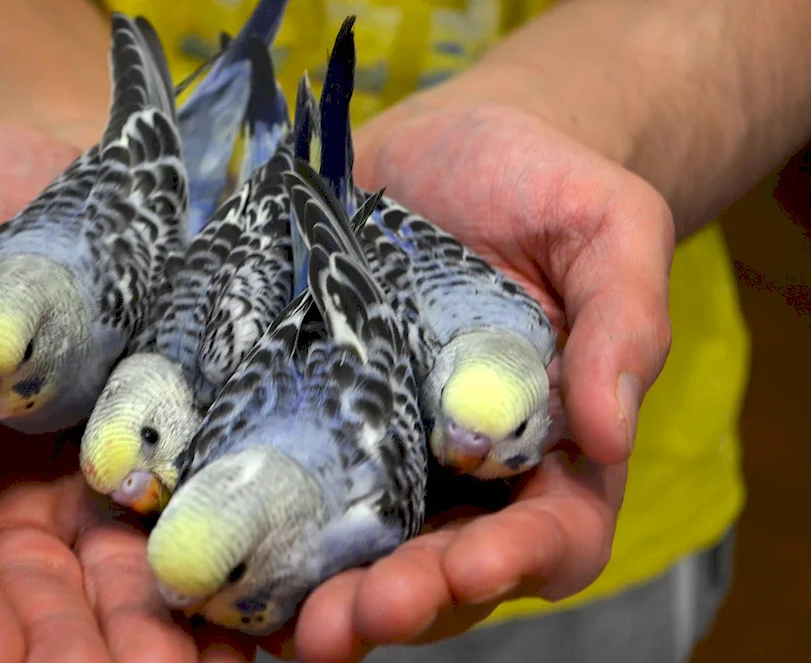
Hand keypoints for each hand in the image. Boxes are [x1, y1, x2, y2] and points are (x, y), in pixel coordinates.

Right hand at [0, 124, 249, 662]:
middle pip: (42, 591)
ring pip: (129, 577)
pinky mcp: (182, 449)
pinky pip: (205, 520)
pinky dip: (233, 575)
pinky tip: (266, 613)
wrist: (60, 172)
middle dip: (78, 649)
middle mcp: (16, 491)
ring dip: (164, 635)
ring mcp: (106, 479)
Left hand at [266, 99, 673, 660]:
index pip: (550, 535)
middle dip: (396, 602)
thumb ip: (624, 320)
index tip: (466, 569)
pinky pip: (287, 478)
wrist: (451, 147)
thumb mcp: (608, 228)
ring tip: (272, 616)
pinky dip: (254, 517)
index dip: (511, 564)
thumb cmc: (545, 184)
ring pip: (357, 547)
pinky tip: (209, 526)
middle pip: (440, 567)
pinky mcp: (312, 411)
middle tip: (341, 622)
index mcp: (548, 444)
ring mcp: (380, 447)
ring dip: (317, 591)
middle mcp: (463, 469)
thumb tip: (614, 432)